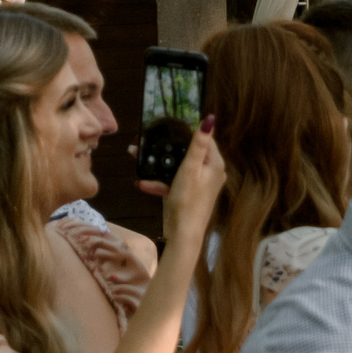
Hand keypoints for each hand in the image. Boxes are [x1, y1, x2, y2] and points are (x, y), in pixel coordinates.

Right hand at [151, 119, 226, 248]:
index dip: (186, 131)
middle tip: (146, 143)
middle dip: (166, 149)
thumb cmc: (188, 200)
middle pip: (188, 152)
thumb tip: (210, 118)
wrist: (183, 234)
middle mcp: (211, 172)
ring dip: (159, 166)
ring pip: (178, 168)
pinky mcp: (190, 194)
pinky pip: (175, 182)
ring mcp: (200, 184)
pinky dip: (162, 182)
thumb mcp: (190, 168)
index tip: (166, 125)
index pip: (203, 138)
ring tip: (136, 158)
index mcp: (215, 163)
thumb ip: (198, 143)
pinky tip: (143, 183)